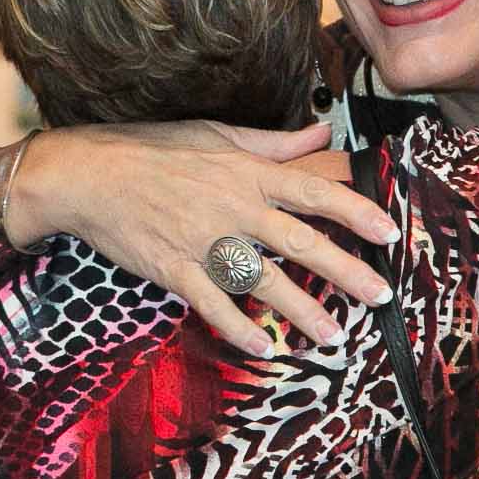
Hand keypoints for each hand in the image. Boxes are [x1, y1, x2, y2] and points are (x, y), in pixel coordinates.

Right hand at [13, 120, 396, 354]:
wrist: (88, 175)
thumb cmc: (154, 150)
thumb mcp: (218, 135)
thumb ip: (275, 143)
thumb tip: (322, 132)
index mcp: (248, 173)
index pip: (315, 194)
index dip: (356, 212)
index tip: (389, 233)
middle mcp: (233, 208)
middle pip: (301, 244)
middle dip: (346, 272)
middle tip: (380, 297)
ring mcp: (203, 241)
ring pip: (263, 281)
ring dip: (302, 311)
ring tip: (335, 335)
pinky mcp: (173, 269)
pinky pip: (212, 303)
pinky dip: (238, 327)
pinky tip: (265, 347)